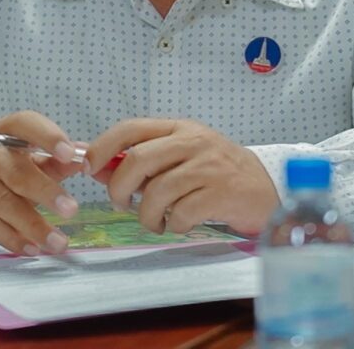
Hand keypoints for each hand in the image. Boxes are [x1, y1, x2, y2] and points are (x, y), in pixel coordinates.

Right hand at [0, 110, 83, 253]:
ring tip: (58, 242)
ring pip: (4, 202)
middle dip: (46, 191)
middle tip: (71, 209)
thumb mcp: (24, 160)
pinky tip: (31, 248)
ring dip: (34, 225)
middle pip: (16, 170)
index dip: (48, 137)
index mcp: (2, 129)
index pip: (25, 124)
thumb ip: (54, 160)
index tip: (70, 154)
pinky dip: (13, 238)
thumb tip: (84, 157)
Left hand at [86, 118, 278, 236]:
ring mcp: (208, 166)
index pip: (131, 127)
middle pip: (139, 160)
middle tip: (122, 203)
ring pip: (157, 191)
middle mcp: (192, 141)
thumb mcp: (180, 157)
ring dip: (147, 215)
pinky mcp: (220, 193)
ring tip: (155, 221)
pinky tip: (179, 224)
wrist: (265, 187)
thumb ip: (142, 162)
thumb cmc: (215, 172)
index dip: (103, 146)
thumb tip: (97, 168)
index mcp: (178, 128)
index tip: (89, 166)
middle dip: (120, 187)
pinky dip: (174, 225)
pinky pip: (181, 214)